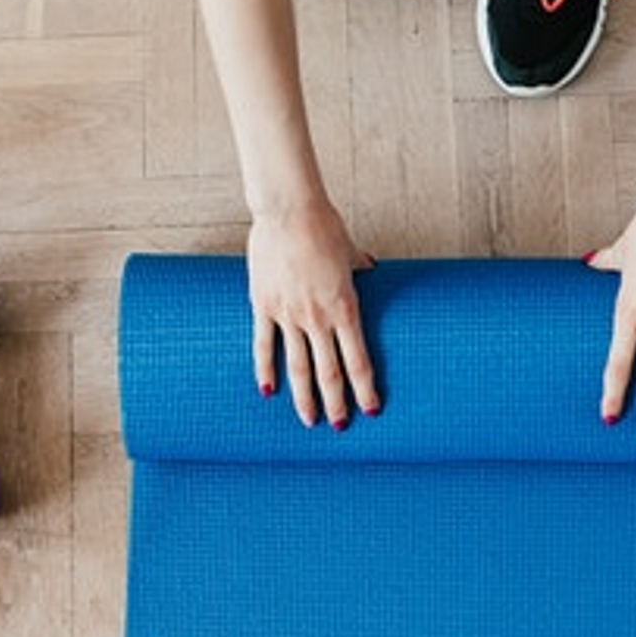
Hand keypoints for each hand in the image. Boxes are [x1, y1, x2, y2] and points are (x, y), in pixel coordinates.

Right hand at [248, 203, 380, 427]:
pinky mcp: (264, 305)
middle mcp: (318, 318)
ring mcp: (289, 314)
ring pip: (298, 366)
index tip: (371, 409)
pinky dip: (265, 370)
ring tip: (309, 421)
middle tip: (340, 426)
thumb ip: (359, 265)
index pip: (358, 360)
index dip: (365, 389)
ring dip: (304, 397)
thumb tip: (371, 266)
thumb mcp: (349, 249)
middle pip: (329, 372)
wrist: (289, 211)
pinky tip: (267, 391)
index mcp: (345, 307)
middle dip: (336, 403)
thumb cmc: (323, 226)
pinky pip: (264, 344)